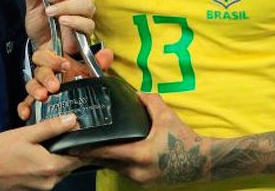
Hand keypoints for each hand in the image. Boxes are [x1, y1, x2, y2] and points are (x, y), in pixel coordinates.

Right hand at [0, 115, 82, 189]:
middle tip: (65, 136)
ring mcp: (42, 187)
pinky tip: (38, 155)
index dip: (85, 146)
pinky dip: (48, 166)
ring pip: (61, 171)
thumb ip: (52, 127)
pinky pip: (49, 176)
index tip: (85, 136)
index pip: (81, 158)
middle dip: (71, 151)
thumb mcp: (27, 134)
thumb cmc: (1, 151)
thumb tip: (72, 120)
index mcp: (51, 166)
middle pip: (71, 164)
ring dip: (59, 158)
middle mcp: (50, 180)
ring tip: (49, 144)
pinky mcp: (34, 189)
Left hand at [16, 0, 95, 52]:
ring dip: (67, 6)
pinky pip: (87, 23)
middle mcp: (82, 0)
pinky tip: (61, 21)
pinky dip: (74, 20)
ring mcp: (85, 16)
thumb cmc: (41, 24)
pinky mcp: (85, 32)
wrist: (39, 45)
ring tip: (50, 12)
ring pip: (87, 4)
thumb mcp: (33, 3)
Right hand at [17, 47, 114, 121]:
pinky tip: (26, 114)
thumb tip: (107, 54)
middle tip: (54, 86)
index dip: (53, 59)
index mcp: (55, 62)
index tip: (65, 65)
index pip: (46, 55)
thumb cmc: (80, 82)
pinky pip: (25, 104)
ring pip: (31, 85)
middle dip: (46, 77)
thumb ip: (98, 62)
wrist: (79, 103)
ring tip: (43, 97)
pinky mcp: (34, 103)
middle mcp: (45, 74)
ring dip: (36, 90)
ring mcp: (39, 89)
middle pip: (39, 70)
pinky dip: (24, 108)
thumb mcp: (89, 72)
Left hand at [80, 93, 209, 185]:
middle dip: (93, 154)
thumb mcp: (166, 116)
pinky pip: (125, 172)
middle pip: (107, 163)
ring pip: (115, 168)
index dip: (89, 149)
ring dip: (106, 159)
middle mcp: (137, 171)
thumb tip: (135, 93)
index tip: (73, 146)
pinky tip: (115, 155)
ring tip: (94, 148)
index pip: (108, 152)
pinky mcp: (144, 183)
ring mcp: (140, 180)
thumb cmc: (184, 139)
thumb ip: (149, 102)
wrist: (201, 162)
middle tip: (78, 145)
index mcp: (141, 155)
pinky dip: (118, 163)